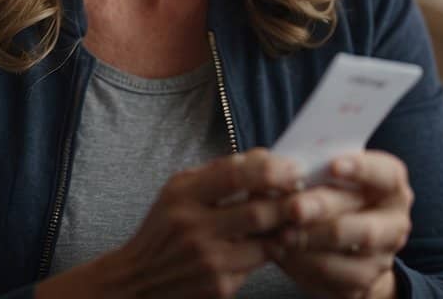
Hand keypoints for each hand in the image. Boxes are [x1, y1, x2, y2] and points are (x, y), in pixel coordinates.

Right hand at [50, 148, 302, 298]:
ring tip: (295, 217)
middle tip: (304, 193)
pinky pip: (257, 264)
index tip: (293, 167)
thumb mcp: (179, 190)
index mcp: (182, 195)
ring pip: (265, 241)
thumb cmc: (165, 227)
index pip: (234, 175)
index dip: (270, 170)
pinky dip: (271, 250)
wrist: (138, 280)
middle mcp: (193, 228)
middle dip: (288, 201)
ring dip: (286, 228)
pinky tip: (274, 241)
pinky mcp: (220, 286)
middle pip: (257, 211)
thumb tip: (265, 156)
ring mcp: (207, 261)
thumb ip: (219, 171)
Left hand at [265, 151, 413, 298]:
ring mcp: (383, 254)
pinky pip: (337, 275)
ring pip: (353, 250)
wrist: (337, 240)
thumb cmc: (329, 192)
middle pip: (365, 221)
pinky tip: (281, 250)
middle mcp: (395, 220)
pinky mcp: (365, 278)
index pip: (386, 174)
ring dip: (313, 242)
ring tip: (282, 233)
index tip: (333, 165)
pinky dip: (305, 263)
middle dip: (325, 211)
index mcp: (390, 183)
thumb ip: (315, 165)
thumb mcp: (325, 173)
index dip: (362, 169)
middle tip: (295, 208)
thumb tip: (287, 162)